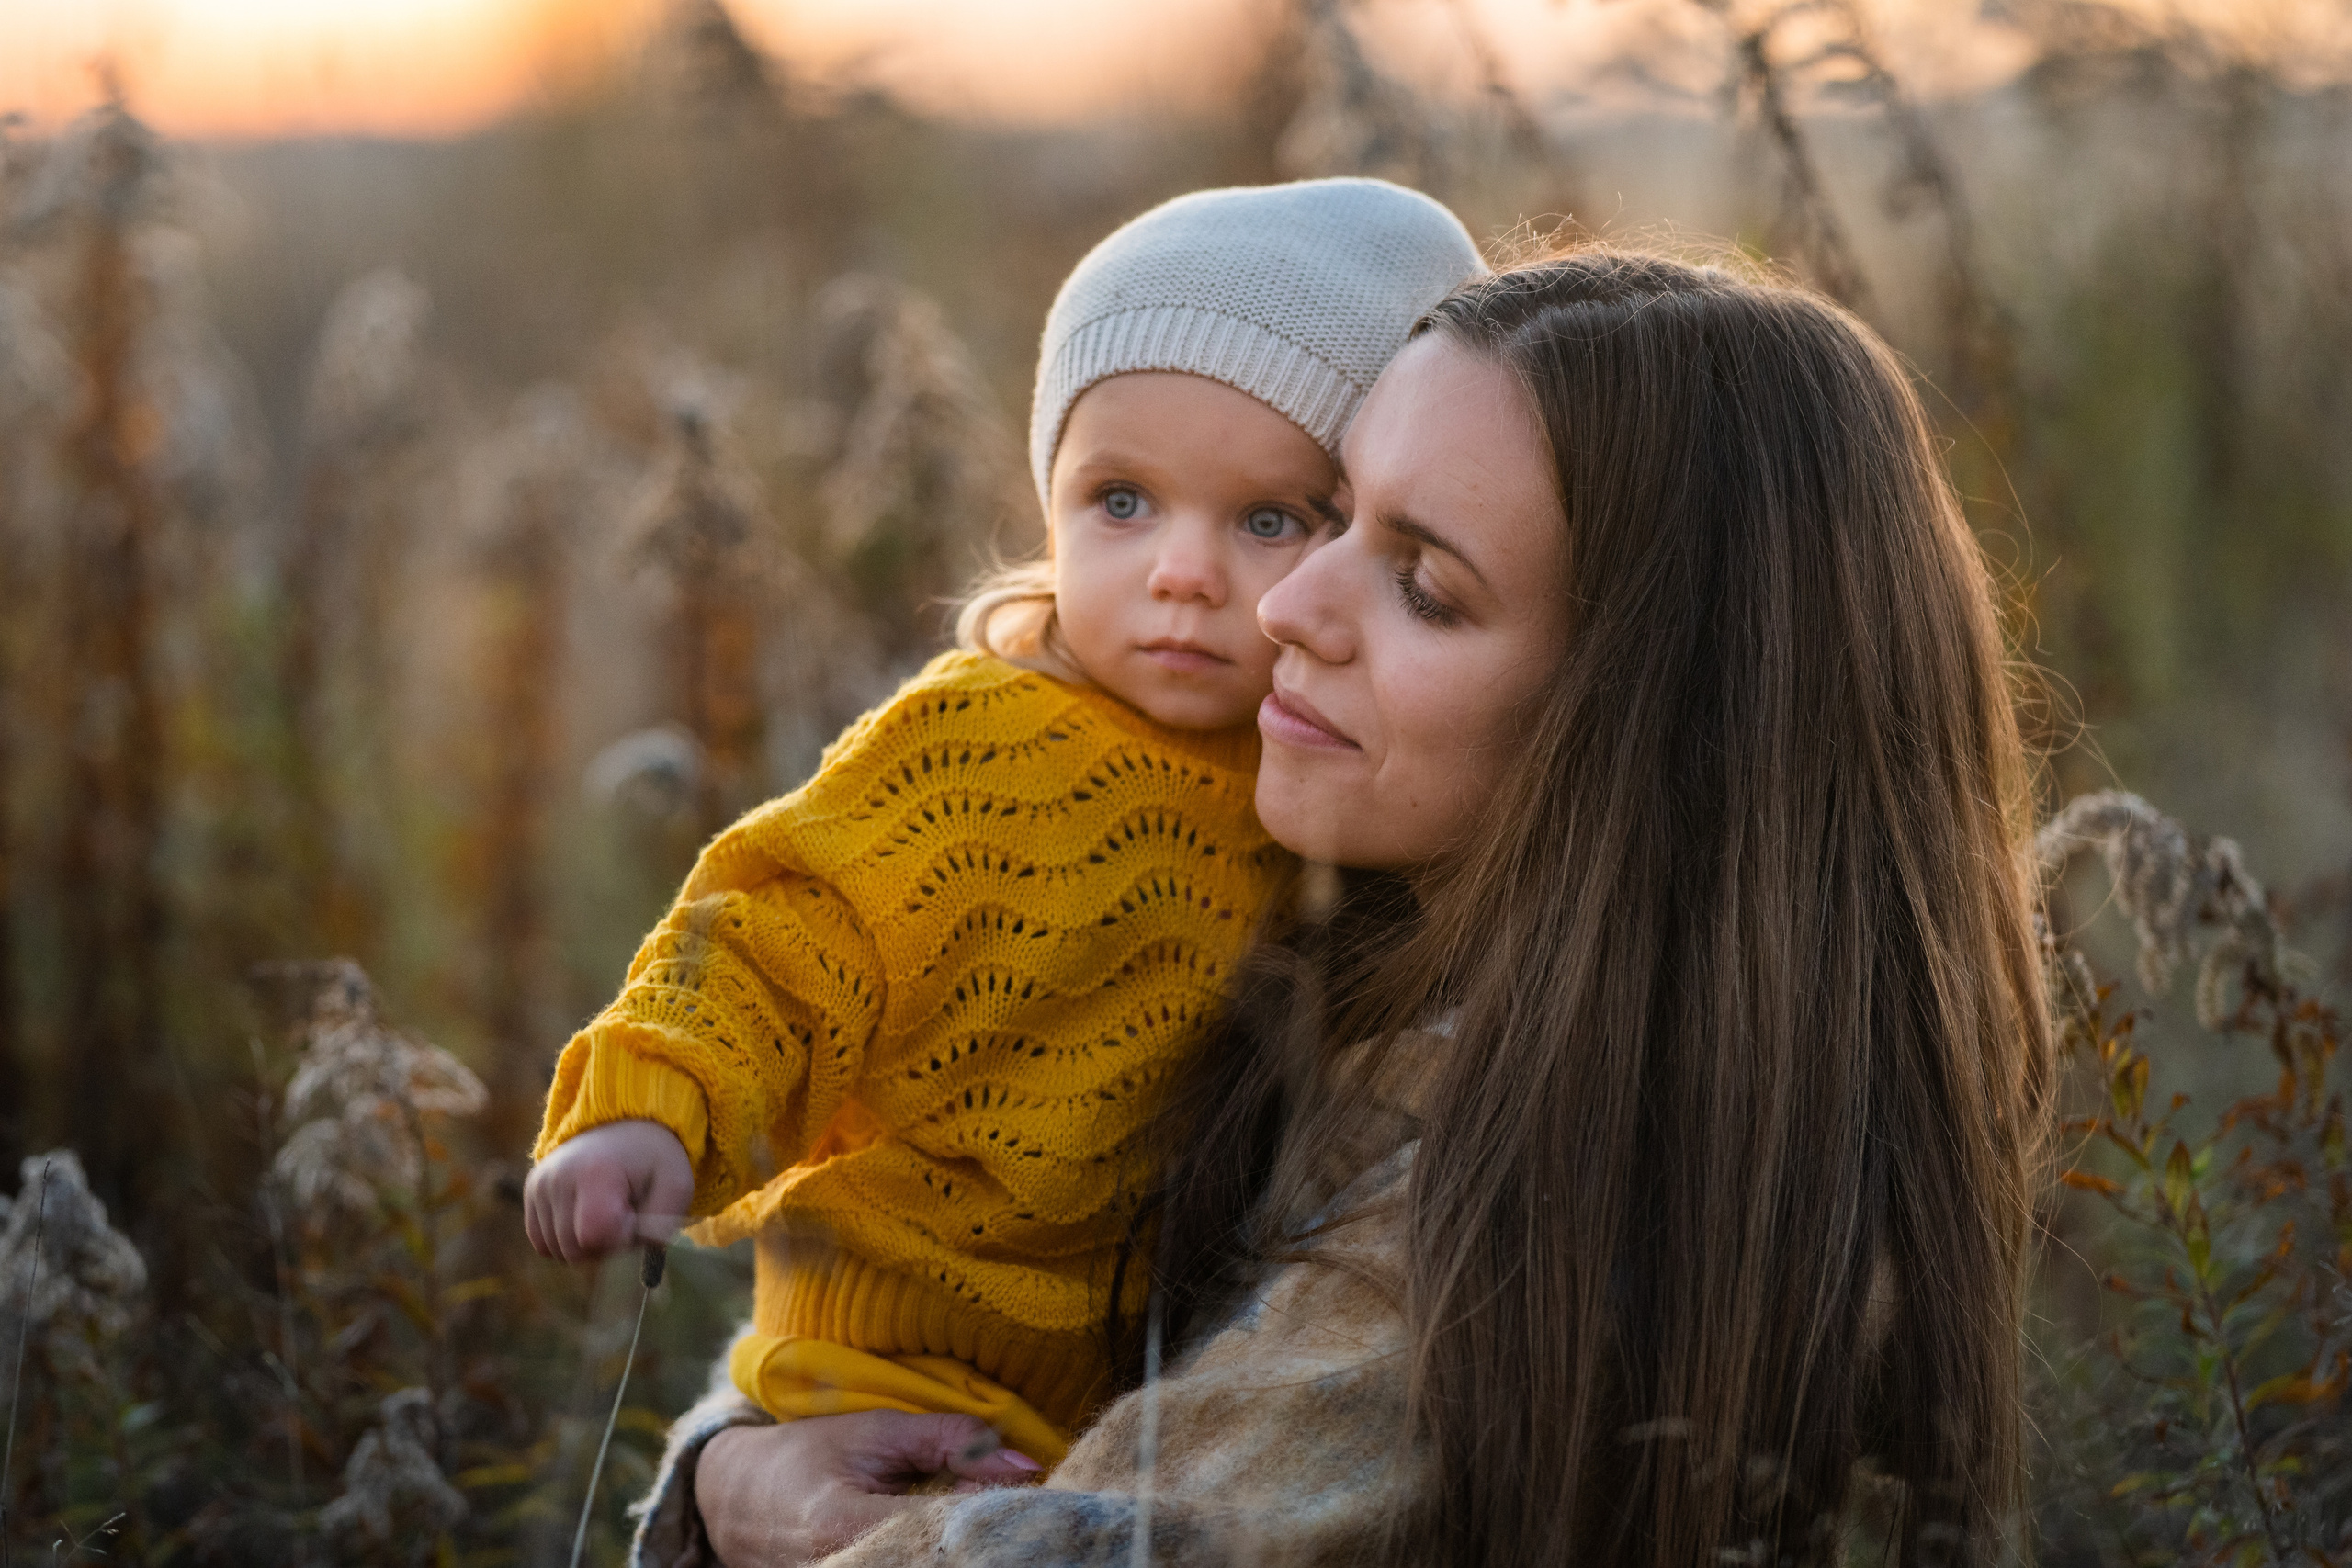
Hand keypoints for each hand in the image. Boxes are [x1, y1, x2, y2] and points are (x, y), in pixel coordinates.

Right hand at [522, 1119, 692, 1261]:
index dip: (619, 1239)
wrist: (623, 1125)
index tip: (634, 1216)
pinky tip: (585, 1216)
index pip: (594, 1236)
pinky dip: (567, 1240)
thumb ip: (664, 1223)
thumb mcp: (676, 1184)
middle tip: (623, 1216)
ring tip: (605, 1212)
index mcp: (595, 1173)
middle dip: (604, 1247)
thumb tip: (641, 1251)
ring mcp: (540, 1185)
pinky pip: (543, 1244)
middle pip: (574, 1251)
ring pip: (557, 1252)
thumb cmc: (653, 1159)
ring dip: (586, 1245)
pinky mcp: (531, 1192)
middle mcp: (558, 1178)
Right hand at [695, 1411, 1042, 1566]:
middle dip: (982, 1534)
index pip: (943, 1532)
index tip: (1029, 1493)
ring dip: (963, 1547)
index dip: (992, 1512)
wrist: (734, 1499)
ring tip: (980, 1519)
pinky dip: (938, 1556)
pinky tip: (950, 1537)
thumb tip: (1026, 1464)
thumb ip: (951, 1442)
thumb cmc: (806, 1456)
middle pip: (942, 1560)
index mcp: (842, 1526)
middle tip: (1014, 1511)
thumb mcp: (875, 1431)